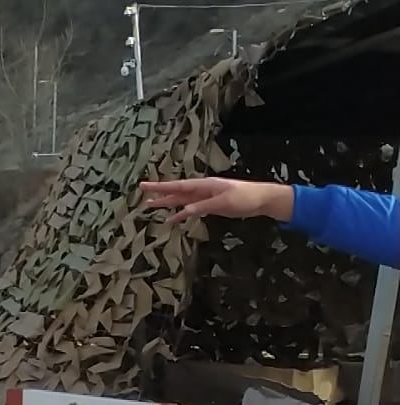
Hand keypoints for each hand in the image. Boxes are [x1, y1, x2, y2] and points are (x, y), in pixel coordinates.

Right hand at [140, 178, 294, 223]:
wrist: (262, 200)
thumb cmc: (245, 197)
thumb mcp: (223, 203)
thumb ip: (202, 206)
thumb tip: (183, 211)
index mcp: (204, 185)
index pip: (177, 186)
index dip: (160, 187)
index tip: (144, 186)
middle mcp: (202, 189)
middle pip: (176, 192)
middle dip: (159, 194)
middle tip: (142, 195)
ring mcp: (206, 197)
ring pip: (182, 200)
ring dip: (168, 204)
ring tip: (151, 206)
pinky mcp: (211, 205)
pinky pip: (191, 209)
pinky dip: (181, 214)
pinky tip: (173, 219)